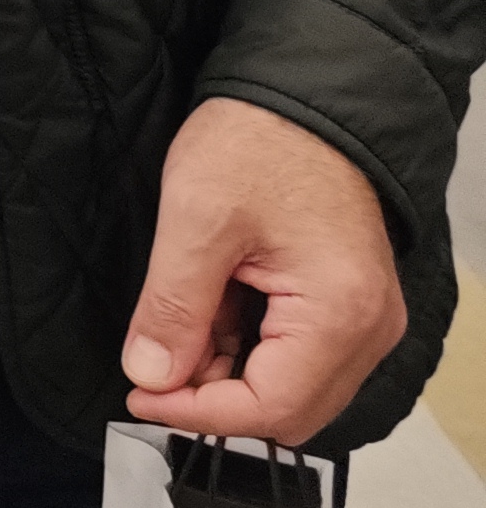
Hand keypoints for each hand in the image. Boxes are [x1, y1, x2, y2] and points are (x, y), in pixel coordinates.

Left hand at [122, 96, 407, 441]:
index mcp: (340, 314)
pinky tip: (208, 315)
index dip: (197, 412)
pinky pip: (299, 357)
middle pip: (289, 410)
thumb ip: (174, 306)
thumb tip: (149, 376)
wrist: (303, 95)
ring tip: (176, 330)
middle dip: (214, 399)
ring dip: (229, 376)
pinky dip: (248, 352)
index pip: (271, 407)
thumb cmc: (258, 142)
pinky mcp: (348, 304)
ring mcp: (364, 319)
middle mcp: (369, 329)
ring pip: (293, 388)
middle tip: (151, 366)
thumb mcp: (195, 217)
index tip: (138, 395)